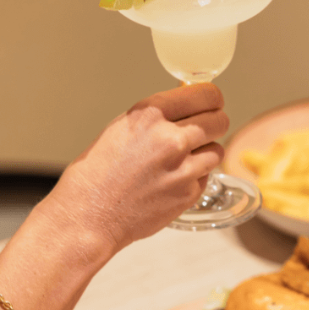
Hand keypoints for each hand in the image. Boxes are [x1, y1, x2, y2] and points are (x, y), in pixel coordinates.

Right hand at [41, 83, 228, 257]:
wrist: (88, 215)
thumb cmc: (97, 172)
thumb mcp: (122, 128)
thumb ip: (157, 116)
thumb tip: (187, 107)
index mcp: (150, 115)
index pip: (205, 94)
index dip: (212, 98)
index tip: (213, 102)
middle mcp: (171, 139)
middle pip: (220, 121)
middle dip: (215, 123)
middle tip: (207, 129)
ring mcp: (183, 168)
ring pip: (217, 150)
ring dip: (206, 152)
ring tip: (184, 160)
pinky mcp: (188, 193)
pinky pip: (206, 177)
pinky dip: (196, 177)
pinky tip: (173, 181)